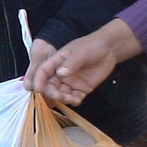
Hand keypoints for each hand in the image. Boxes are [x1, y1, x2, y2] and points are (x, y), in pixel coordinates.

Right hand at [25, 20, 140, 105]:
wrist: (109, 49)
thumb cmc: (92, 46)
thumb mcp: (80, 52)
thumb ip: (71, 63)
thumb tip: (60, 73)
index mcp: (56, 62)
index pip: (43, 71)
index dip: (38, 80)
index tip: (37, 89)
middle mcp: (61, 73)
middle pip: (50, 85)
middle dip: (51, 92)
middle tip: (57, 95)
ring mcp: (70, 82)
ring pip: (61, 93)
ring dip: (62, 98)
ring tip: (70, 99)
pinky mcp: (80, 88)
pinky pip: (74, 97)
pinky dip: (74, 101)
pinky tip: (77, 100)